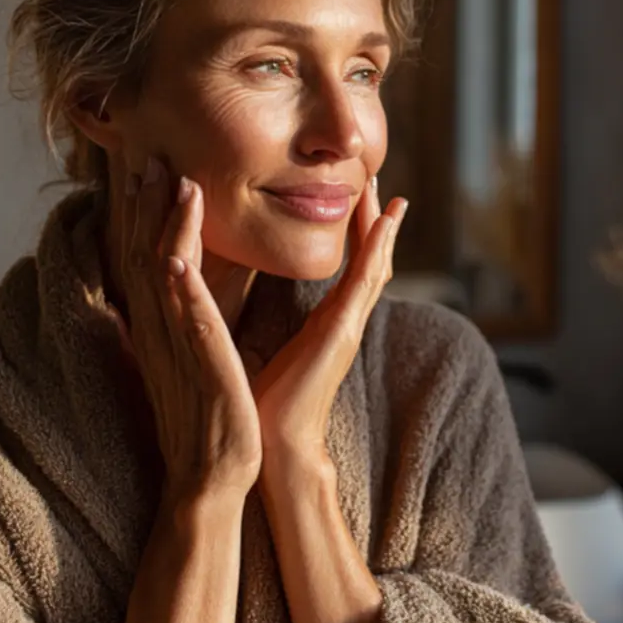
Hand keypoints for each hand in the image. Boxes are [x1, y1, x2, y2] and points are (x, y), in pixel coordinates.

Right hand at [109, 156, 263, 503]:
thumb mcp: (197, 350)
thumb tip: (193, 277)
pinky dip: (180, 285)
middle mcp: (161, 328)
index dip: (141, 207)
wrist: (213, 474)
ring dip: (165, 226)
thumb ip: (194, 312)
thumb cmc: (209, 413)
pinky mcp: (200, 367)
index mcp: (163, 322)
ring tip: (172, 179)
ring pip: (162, 274)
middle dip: (142, 201)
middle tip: (141, 148)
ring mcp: (177, 346)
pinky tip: (175, 255)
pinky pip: (185, 321)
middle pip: (142, 251)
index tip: (142, 160)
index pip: (147, 252)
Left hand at [248, 178, 407, 461]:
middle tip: (376, 177)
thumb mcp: (261, 344)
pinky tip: (383, 221)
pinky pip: (364, 280)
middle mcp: (342, 319)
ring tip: (387, 191)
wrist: (273, 445)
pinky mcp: (341, 330)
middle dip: (372, 217)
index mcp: (323, 322)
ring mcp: (347, 324)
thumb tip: (235, 291)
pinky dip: (377, 247)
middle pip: (368, 257)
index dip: (353, 231)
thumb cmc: (262, 402)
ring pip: (373, 263)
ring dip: (381, 225)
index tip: (355, 196)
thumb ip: (259, 316)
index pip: (345, 266)